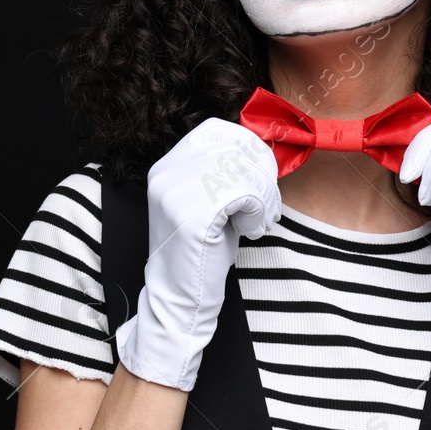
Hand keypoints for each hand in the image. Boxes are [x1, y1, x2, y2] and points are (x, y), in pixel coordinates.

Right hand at [115, 117, 281, 389]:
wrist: (180, 299)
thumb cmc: (202, 252)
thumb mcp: (208, 200)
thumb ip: (224, 171)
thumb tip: (261, 147)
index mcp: (166, 166)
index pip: (218, 130)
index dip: (249, 149)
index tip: (259, 178)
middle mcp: (166, 173)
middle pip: (236, 148)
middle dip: (262, 177)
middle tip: (264, 208)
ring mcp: (175, 192)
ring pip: (244, 170)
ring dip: (263, 197)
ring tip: (254, 221)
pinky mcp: (192, 215)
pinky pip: (245, 195)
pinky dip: (257, 213)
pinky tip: (248, 231)